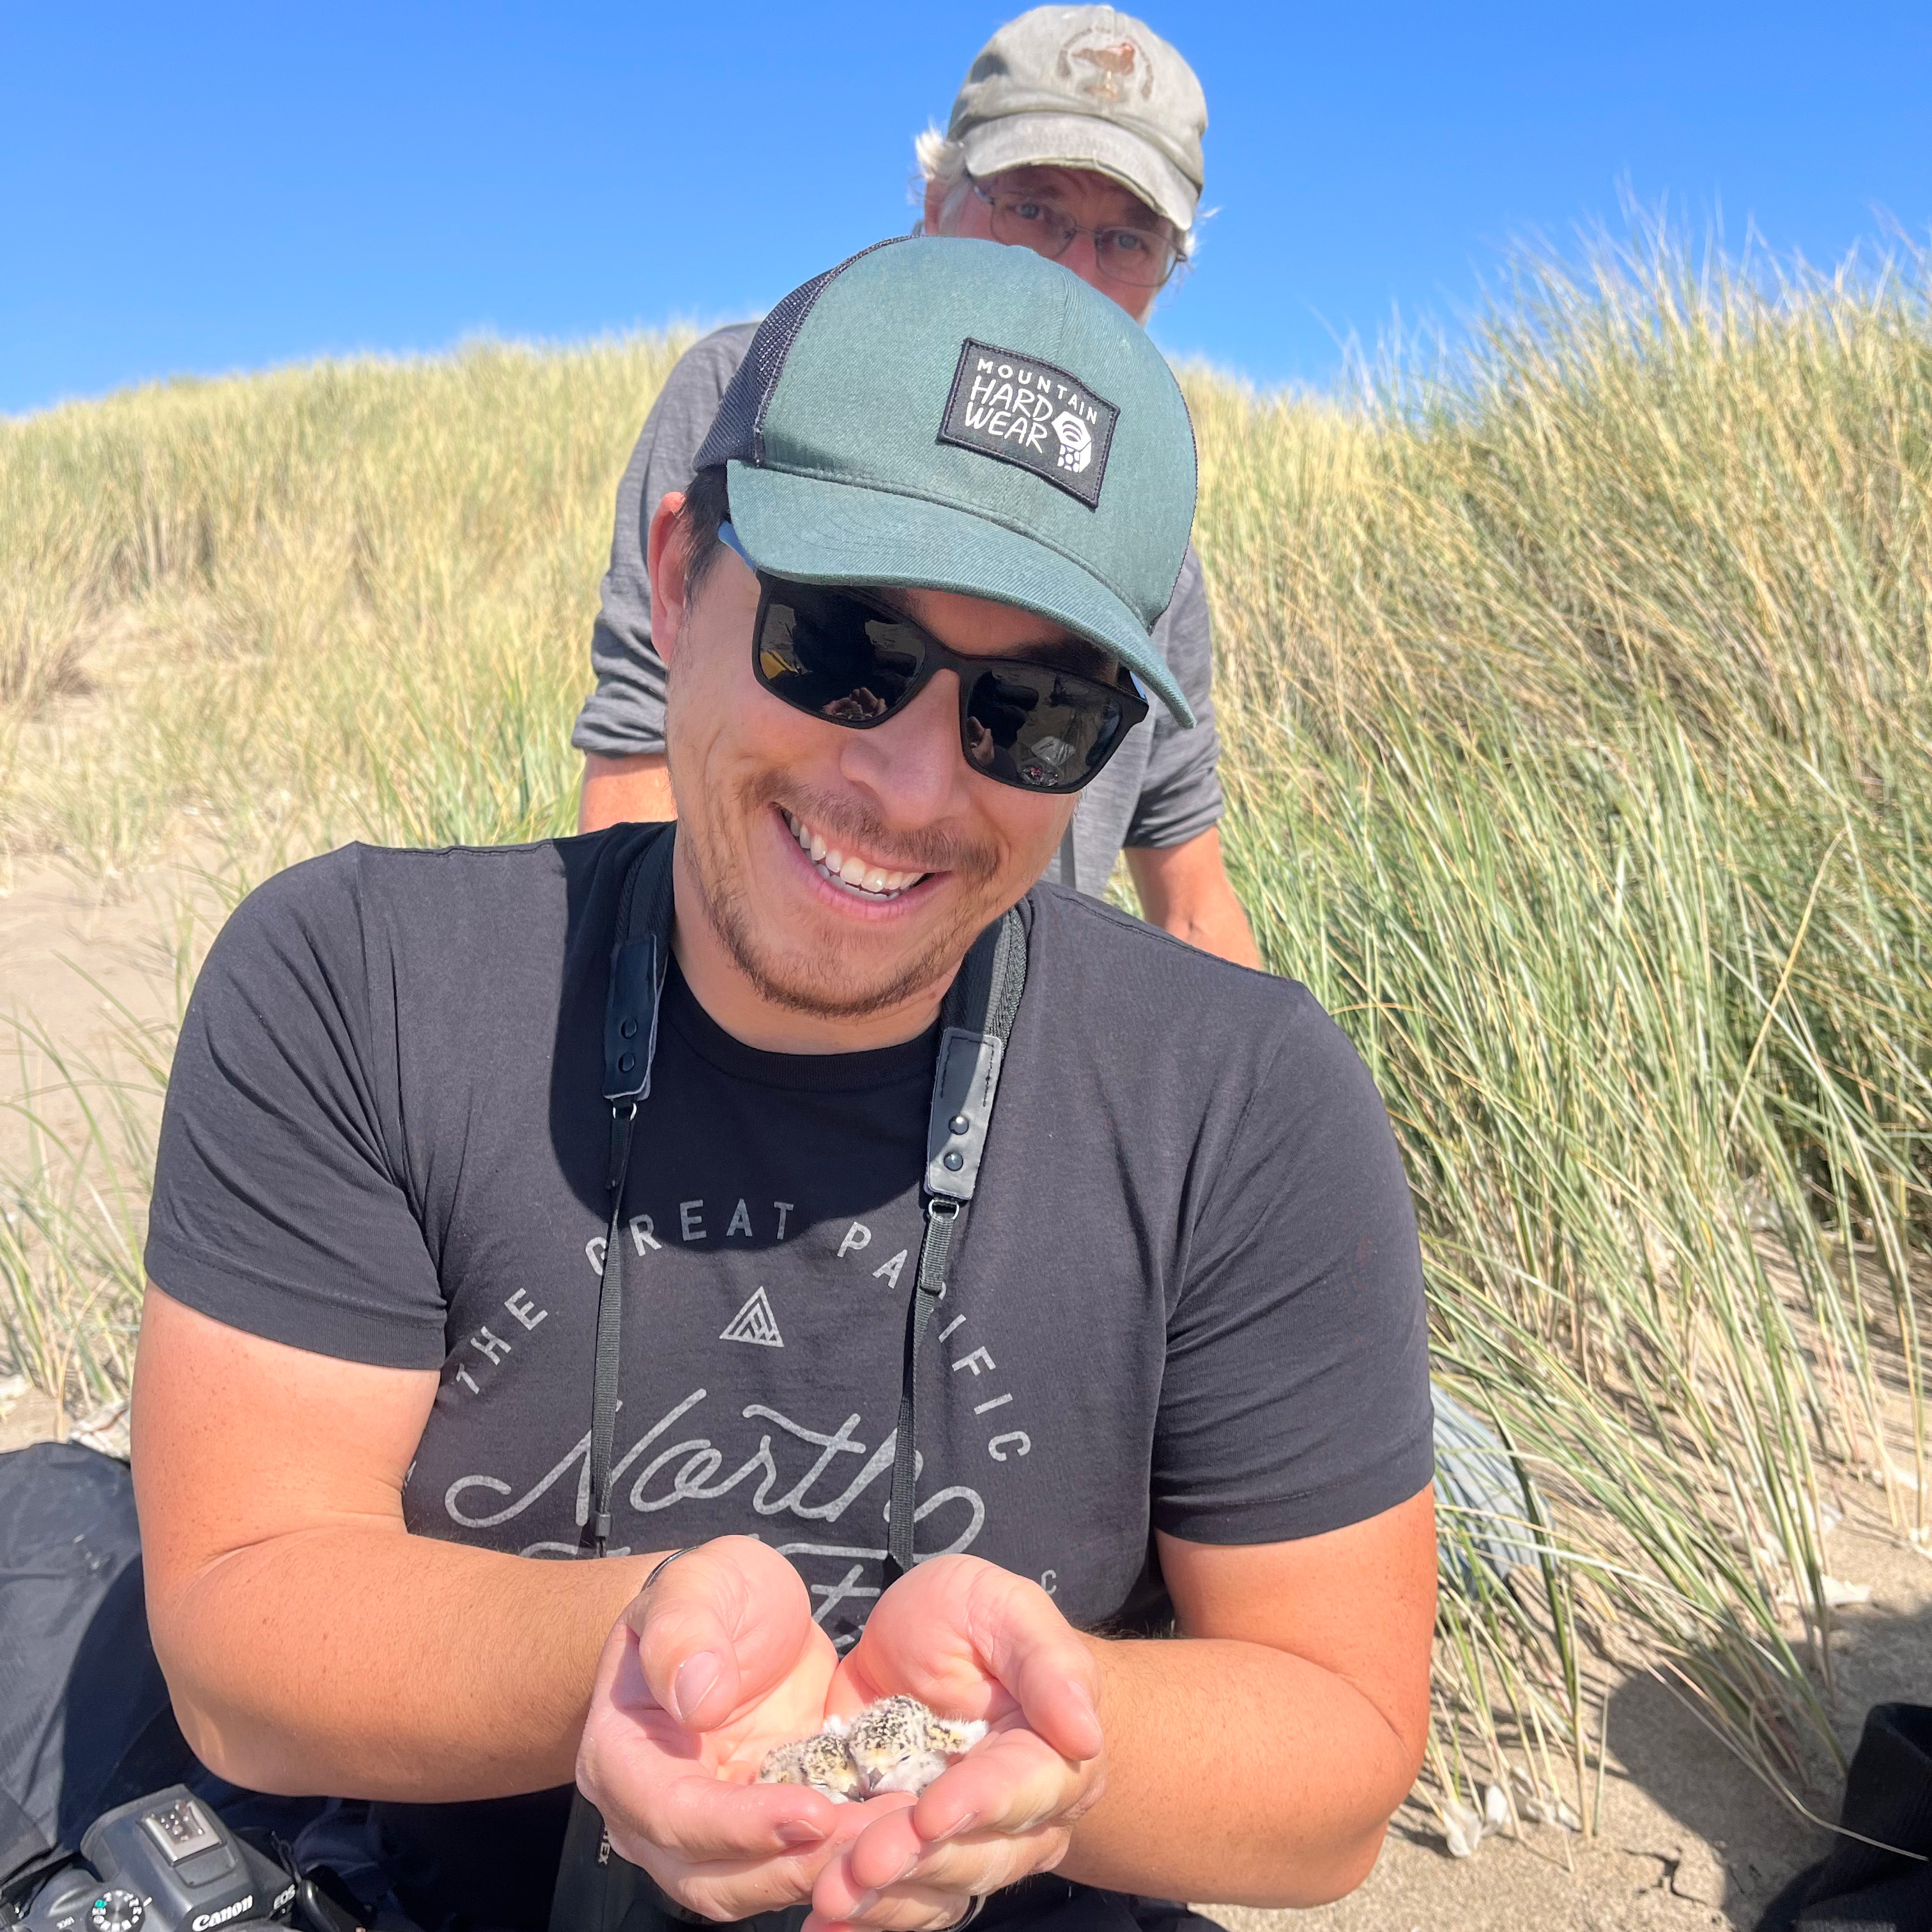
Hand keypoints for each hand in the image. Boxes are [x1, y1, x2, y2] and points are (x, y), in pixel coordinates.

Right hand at [577, 1537, 882, 1920]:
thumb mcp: (695, 1585)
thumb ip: (684, 1632)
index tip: (810, 1813)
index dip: (737, 1825)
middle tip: (873, 1841)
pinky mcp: (766, 1829)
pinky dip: (846, 1855)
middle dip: (793, 1868)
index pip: (670, 1813)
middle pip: (712, 1876)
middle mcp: (657, 1814)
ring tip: (897, 1837)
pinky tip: (899, 1830)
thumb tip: (697, 1700)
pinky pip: (798, 1862)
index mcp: (623, 1755)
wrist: (739, 1616)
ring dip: (828, 1870)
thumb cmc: (708, 1594)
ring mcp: (713, 1830)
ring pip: (759, 1883)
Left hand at [810, 1556, 1105, 1931]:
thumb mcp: (1005, 1608)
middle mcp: (1020, 1819)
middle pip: (977, 1856)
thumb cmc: (977, 1619)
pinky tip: (818, 1925)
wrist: (929, 1648)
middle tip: (860, 1863)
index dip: (978, 1804)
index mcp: (1050, 1756)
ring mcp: (965, 1846)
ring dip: (882, 1900)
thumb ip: (1047, 1661)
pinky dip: (862, 1919)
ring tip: (827, 1897)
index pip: (1020, 1788)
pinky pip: (900, 1905)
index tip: (930, 1814)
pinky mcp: (915, 1860)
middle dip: (916, 1862)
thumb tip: (1086, 1733)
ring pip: (936, 1892)